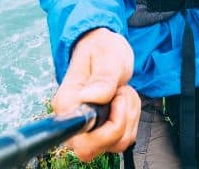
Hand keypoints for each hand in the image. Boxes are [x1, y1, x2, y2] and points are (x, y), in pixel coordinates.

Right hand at [51, 28, 140, 160]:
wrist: (105, 50)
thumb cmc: (102, 49)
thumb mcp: (107, 56)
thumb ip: (103, 78)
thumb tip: (92, 97)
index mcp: (67, 103)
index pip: (78, 138)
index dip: (102, 132)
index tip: (115, 102)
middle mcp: (73, 122)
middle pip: (94, 148)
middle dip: (120, 121)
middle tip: (121, 93)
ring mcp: (87, 130)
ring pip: (116, 143)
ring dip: (129, 116)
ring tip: (122, 91)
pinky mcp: (102, 132)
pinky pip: (124, 138)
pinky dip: (132, 118)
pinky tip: (124, 99)